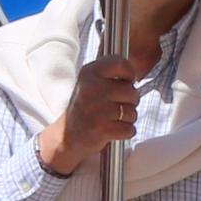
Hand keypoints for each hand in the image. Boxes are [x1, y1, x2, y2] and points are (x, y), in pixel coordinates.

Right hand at [35, 57, 145, 177]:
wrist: (66, 137)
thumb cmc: (85, 108)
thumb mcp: (91, 83)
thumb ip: (111, 75)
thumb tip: (134, 76)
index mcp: (89, 73)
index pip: (121, 63)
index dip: (129, 74)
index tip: (125, 82)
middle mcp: (91, 87)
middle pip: (132, 91)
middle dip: (130, 102)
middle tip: (114, 107)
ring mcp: (96, 109)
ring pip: (132, 112)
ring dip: (127, 119)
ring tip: (111, 119)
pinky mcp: (101, 129)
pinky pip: (129, 129)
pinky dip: (125, 132)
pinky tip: (112, 131)